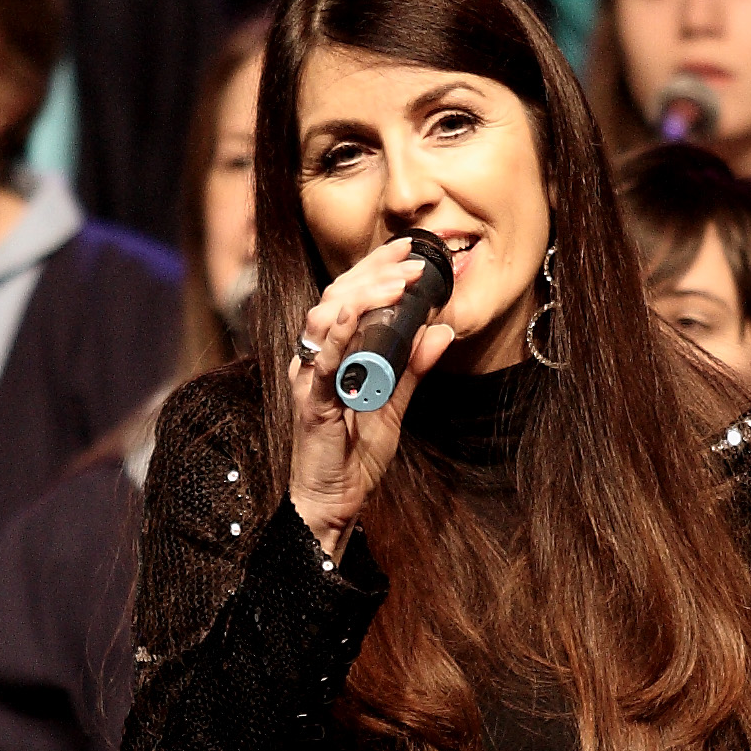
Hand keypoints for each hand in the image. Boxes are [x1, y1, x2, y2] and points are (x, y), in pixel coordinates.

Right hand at [284, 240, 460, 555]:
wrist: (334, 501)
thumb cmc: (355, 455)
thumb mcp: (393, 404)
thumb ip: (413, 368)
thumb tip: (441, 331)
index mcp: (335, 352)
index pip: (351, 296)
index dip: (376, 268)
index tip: (410, 248)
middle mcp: (316, 357)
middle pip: (337, 296)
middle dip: (374, 272)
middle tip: (412, 260)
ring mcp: (310, 377)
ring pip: (325, 318)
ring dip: (362, 296)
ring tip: (398, 284)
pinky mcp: (309, 401)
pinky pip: (319, 362)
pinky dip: (335, 336)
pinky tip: (352, 317)